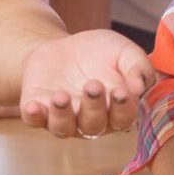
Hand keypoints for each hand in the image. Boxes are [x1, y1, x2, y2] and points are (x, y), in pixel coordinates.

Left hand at [18, 28, 152, 136]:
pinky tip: (34, 106)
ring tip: (61, 97)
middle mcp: (90, 120)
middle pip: (93, 124)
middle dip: (93, 106)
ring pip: (63, 128)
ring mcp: (63, 117)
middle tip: (93, 85)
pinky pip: (34, 120)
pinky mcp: (38, 109)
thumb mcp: (123, 51)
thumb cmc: (99, 53)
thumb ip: (138, 66)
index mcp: (115, 109)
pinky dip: (34, 116)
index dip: (123, 108)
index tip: (121, 92)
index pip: (123, 117)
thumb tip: (139, 87)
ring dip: (62, 115)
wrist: (62, 47)